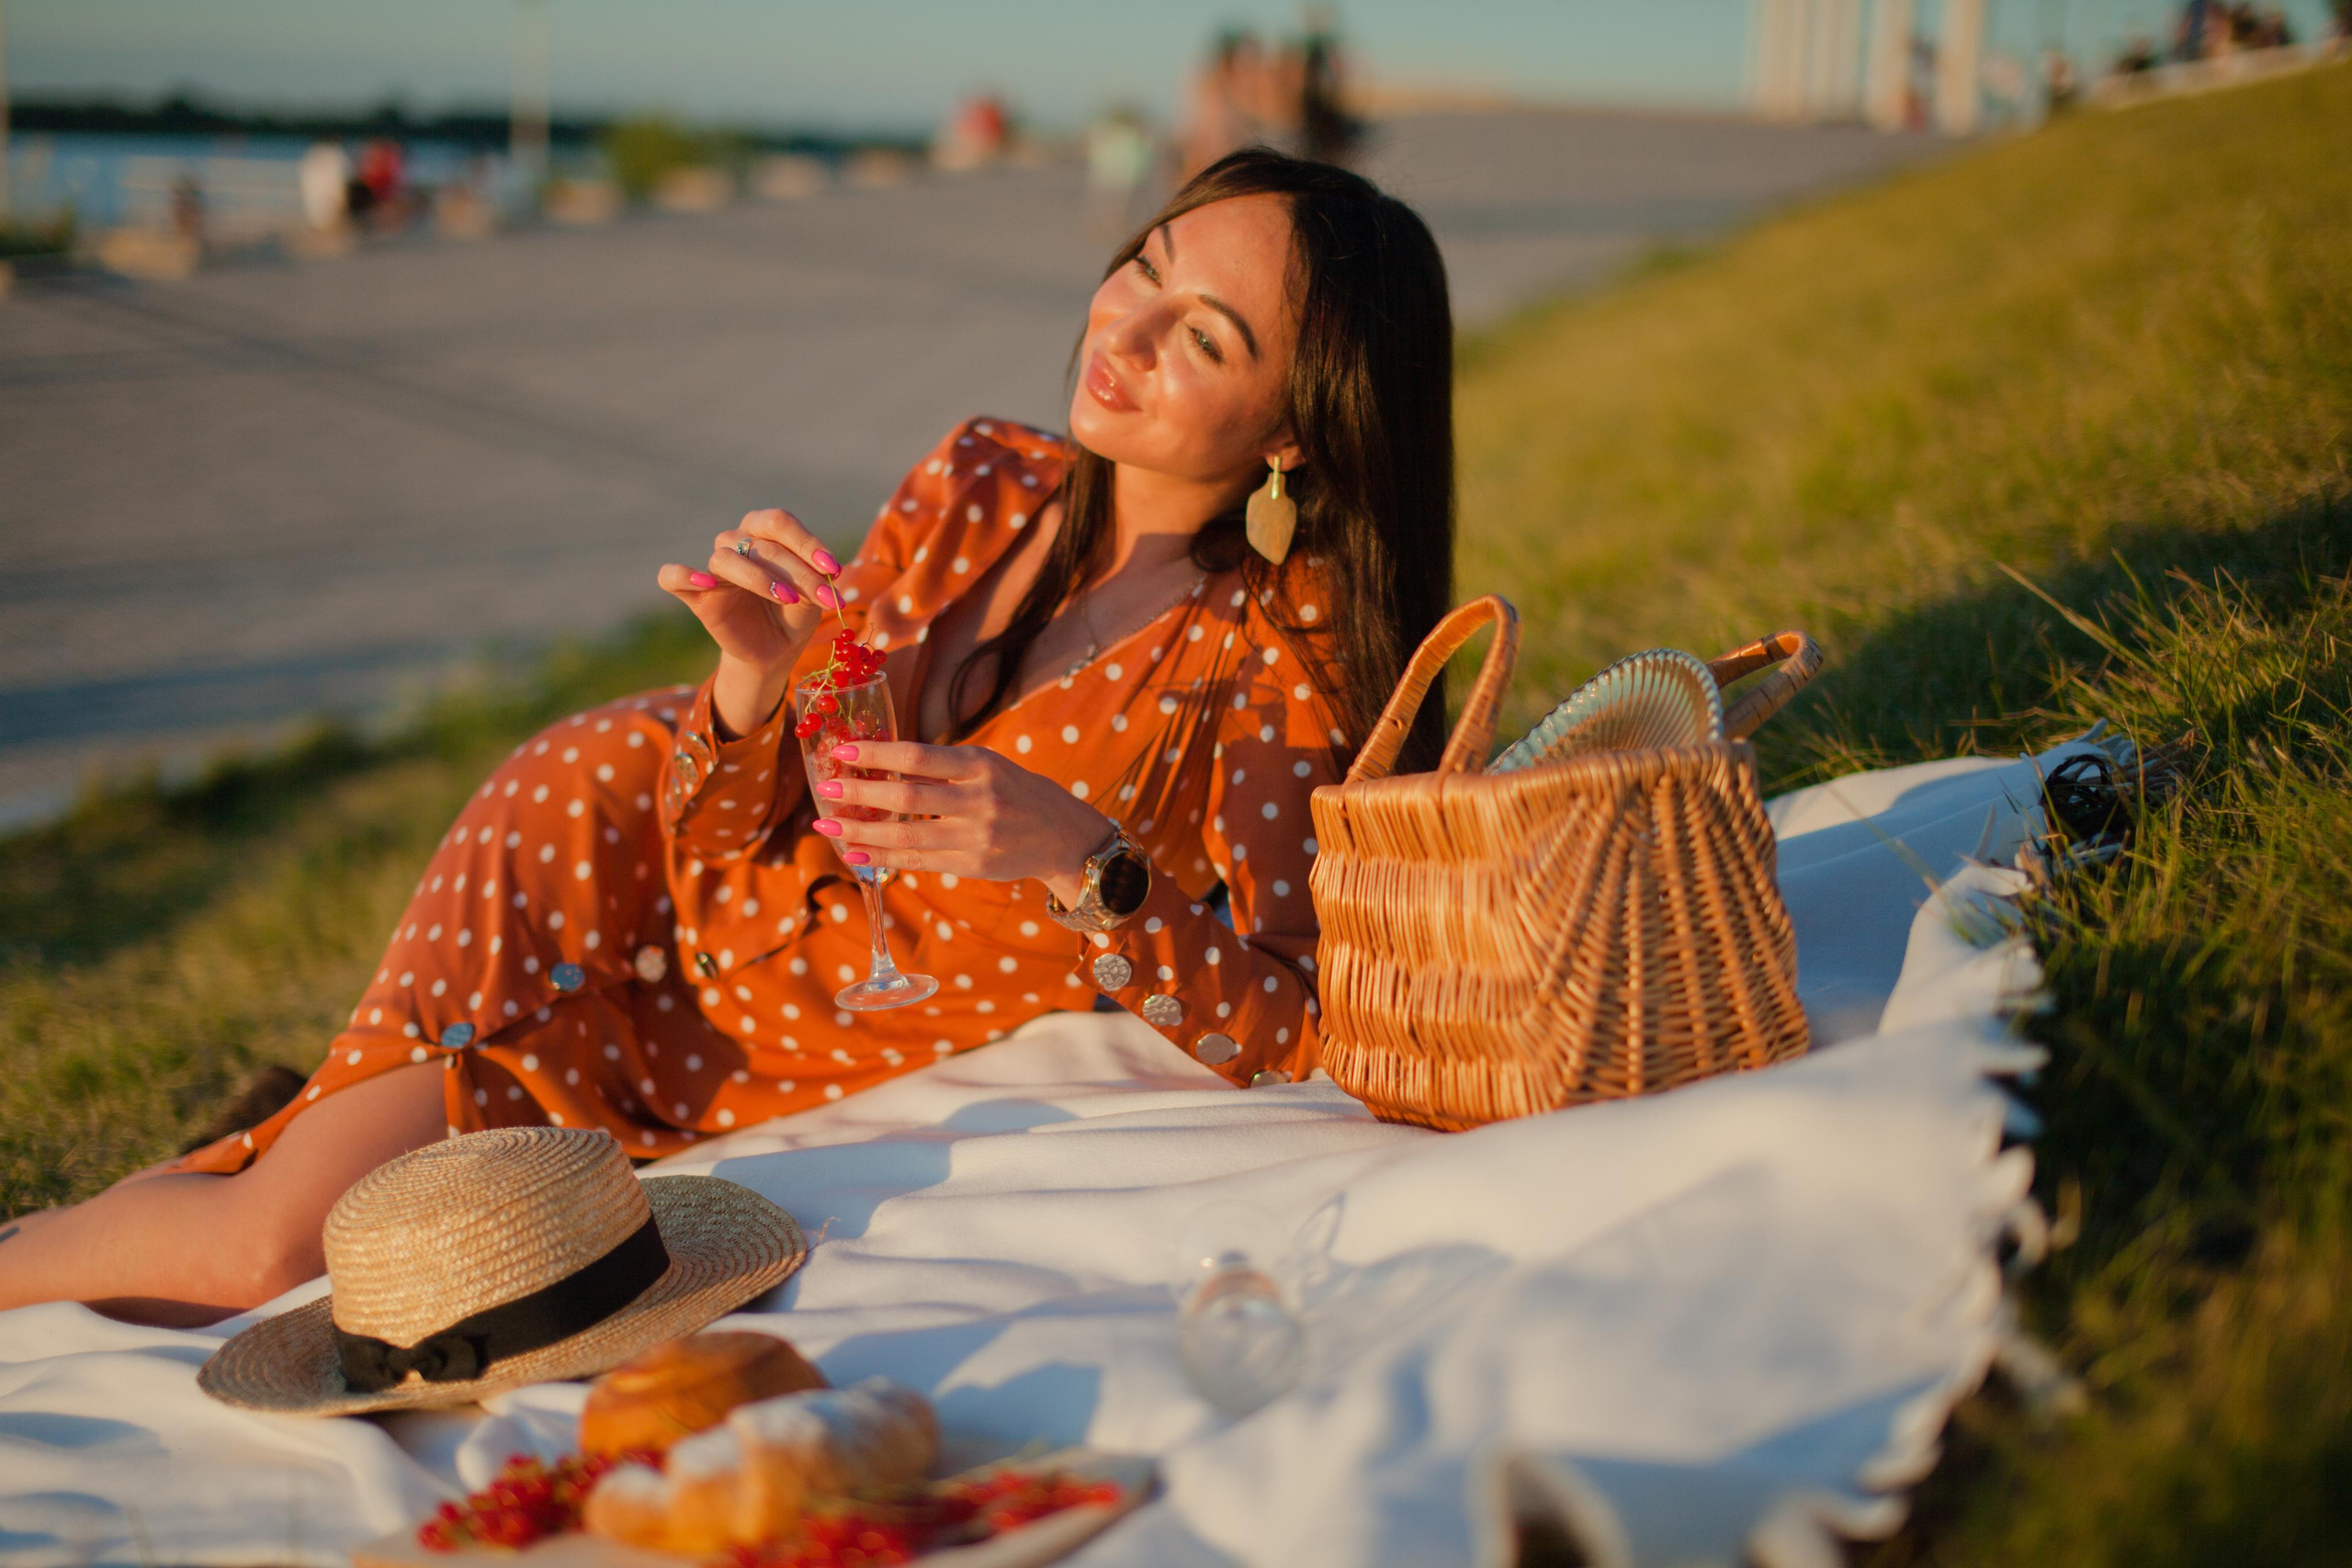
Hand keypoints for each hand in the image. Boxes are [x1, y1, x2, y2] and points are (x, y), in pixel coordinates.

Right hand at [658, 509, 845, 736]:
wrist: (774, 651)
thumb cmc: (794, 615)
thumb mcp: (812, 598)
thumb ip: (812, 581)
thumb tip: (819, 573)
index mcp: (764, 533)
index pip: (779, 523)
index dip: (807, 543)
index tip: (833, 569)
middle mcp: (737, 542)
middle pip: (760, 543)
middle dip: (798, 572)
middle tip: (825, 598)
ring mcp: (714, 569)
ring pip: (726, 558)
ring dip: (759, 578)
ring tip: (788, 599)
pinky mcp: (696, 595)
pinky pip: (671, 576)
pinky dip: (685, 575)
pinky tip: (708, 583)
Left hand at [809, 741, 1111, 903]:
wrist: (1062, 836)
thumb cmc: (1015, 792)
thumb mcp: (986, 766)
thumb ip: (940, 767)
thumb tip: (879, 764)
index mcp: (980, 764)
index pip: (918, 756)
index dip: (876, 754)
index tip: (842, 752)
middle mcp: (980, 800)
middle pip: (907, 798)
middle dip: (860, 794)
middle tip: (825, 789)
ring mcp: (976, 837)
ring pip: (906, 837)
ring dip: (861, 833)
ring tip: (828, 827)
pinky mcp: (971, 866)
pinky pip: (917, 862)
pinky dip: (882, 858)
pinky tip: (855, 853)